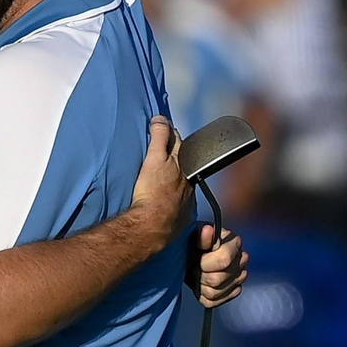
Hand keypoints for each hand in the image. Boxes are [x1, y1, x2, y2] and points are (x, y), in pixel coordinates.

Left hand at [130, 116, 194, 247]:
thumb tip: (190, 214)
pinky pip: (162, 138)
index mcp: (191, 189)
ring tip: (166, 130)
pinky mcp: (159, 160)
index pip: (191, 170)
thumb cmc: (164, 226)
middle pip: (188, 155)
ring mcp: (174, 166)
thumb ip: (185, 214)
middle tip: (175, 138)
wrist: (154, 225)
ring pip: (178, 146)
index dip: (187, 163)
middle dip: (184, 147)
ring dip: (173, 137)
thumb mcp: (181, 221)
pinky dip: (160, 127)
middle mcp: (187, 176)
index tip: (183, 160)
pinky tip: (157, 120)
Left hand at [187, 223, 247, 306]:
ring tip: (196, 275)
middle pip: (218, 280)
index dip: (205, 263)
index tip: (195, 257)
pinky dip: (202, 295)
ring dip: (200, 285)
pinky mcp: (232, 291)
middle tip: (193, 266)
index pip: (224, 260)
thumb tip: (208, 230)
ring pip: (215, 293)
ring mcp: (239, 277)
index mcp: (234, 243)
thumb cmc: (192, 243)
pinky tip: (201, 284)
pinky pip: (214, 302)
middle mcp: (241, 260)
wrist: (189, 254)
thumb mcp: (193, 234)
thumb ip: (200, 234)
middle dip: (200, 275)